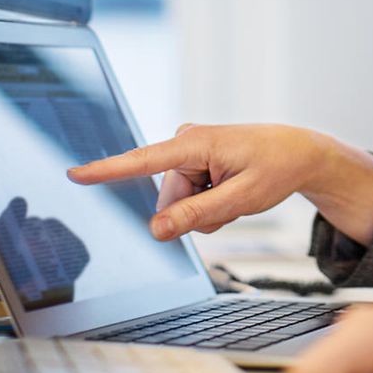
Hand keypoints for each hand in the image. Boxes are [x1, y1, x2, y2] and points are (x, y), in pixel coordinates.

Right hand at [66, 123, 372, 242]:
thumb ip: (196, 215)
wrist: (298, 153)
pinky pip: (189, 198)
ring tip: (235, 192)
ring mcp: (189, 152)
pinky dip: (211, 204)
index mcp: (194, 144)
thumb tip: (155, 229)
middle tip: (233, 200)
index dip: (106, 170)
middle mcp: (185, 143)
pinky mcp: (194, 161)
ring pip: (179, 204)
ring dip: (207, 210)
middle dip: (197, 212)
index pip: (142, 161)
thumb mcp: (240, 199)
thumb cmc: (275, 168)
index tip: (74, 173)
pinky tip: (232, 190)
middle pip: (169, 201)